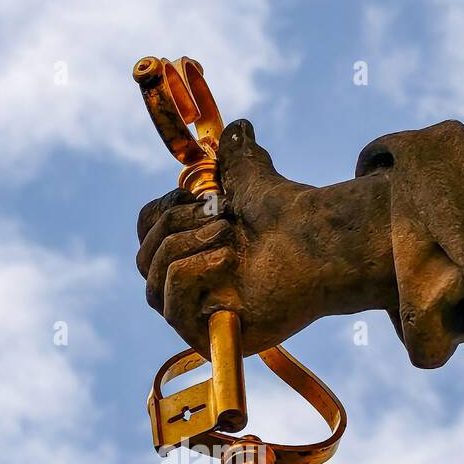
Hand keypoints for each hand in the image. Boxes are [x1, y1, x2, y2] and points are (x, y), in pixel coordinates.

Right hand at [136, 121, 396, 357]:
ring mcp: (200, 315)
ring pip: (152, 278)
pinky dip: (192, 272)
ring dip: (184, 245)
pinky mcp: (209, 336)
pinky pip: (169, 302)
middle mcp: (193, 286)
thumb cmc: (291, 219)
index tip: (198, 194)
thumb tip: (239, 128)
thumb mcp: (252, 181)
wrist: (320, 243)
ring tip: (227, 234)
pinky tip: (227, 258)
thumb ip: (237, 159)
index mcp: (194, 251)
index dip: (163, 209)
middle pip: (143, 256)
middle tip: (220, 215)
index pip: (146, 232)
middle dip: (174, 224)